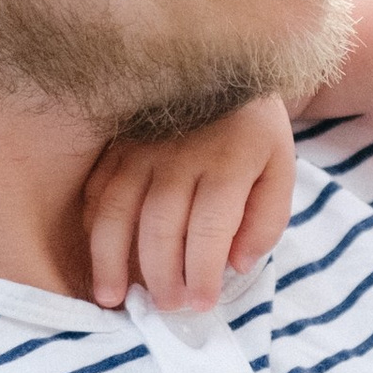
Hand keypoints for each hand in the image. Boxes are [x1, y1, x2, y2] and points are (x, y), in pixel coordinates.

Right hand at [83, 100, 295, 311]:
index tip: (201, 304)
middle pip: (160, 229)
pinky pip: (96, 189)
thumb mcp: (280, 169)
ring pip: (117, 211)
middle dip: (161, 277)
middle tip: (166, 307)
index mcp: (228, 162)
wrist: (224, 65)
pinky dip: (92, 227)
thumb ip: (266, 220)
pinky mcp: (117, 142)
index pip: (209, 232)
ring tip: (113, 298)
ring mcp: (142, 146)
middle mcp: (180, 155)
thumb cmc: (254, 130)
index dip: (203, 275)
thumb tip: (236, 266)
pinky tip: (97, 254)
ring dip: (111, 260)